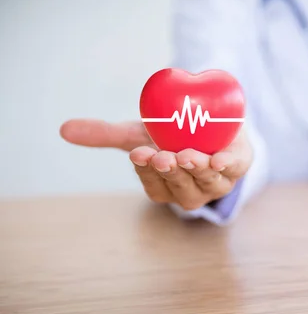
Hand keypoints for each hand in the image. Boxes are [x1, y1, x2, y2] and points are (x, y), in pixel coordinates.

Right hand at [59, 119, 251, 209]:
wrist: (211, 121)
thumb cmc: (170, 136)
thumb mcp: (138, 135)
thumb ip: (105, 135)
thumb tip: (63, 129)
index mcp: (166, 188)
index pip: (154, 186)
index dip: (146, 172)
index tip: (139, 154)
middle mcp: (192, 191)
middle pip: (181, 188)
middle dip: (171, 173)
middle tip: (161, 156)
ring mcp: (217, 181)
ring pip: (207, 182)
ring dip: (197, 170)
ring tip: (187, 155)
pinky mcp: (239, 164)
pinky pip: (235, 169)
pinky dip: (228, 165)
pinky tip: (221, 160)